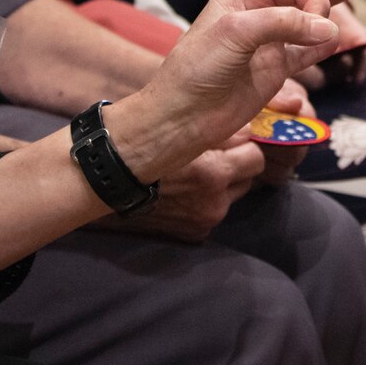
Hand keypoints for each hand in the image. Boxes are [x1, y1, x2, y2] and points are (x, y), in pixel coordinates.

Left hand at [113, 0, 365, 174]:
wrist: (183, 117)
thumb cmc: (196, 70)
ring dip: (338, 0)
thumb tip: (329, 27)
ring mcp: (270, 39)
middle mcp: (257, 10)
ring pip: (313, 15)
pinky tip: (343, 29)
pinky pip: (310, 48)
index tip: (319, 19)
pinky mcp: (276, 67)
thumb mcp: (235, 34)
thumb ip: (284, 24)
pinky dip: (328, 39)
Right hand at [113, 140, 264, 241]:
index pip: (256, 158)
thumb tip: (249, 129)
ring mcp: (205, 222)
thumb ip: (221, 132)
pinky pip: (212, 213)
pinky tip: (187, 193)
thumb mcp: (183, 133)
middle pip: (248, 180)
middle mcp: (215, 203)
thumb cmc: (144, 149)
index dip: (247, 147)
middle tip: (217, 155)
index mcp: (214, 174)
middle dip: (237, 167)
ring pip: (231, 197)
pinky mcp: (194, 235)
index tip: (236, 141)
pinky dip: (206, 203)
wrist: (108, 184)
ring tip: (199, 174)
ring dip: (223, 186)